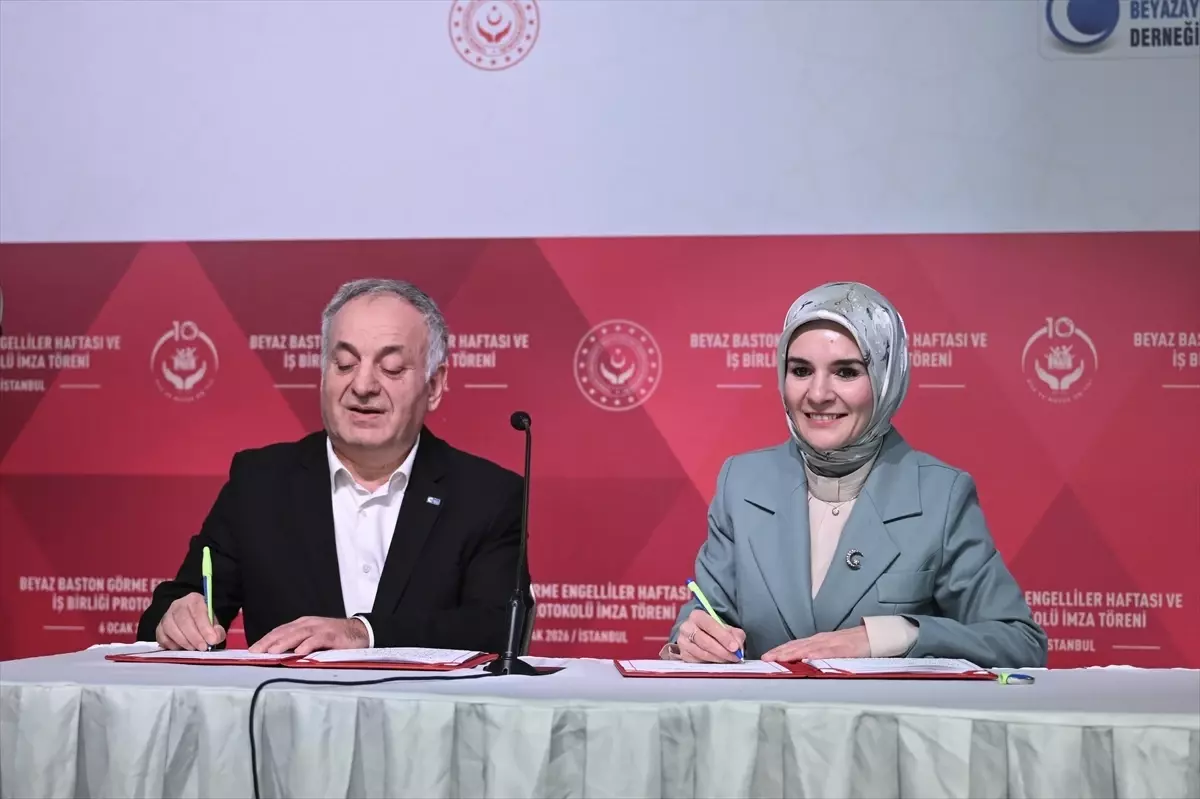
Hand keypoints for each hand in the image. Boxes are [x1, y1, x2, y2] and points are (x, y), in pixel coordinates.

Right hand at [156, 593, 224, 650]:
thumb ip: (217, 631)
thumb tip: (215, 638)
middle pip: (183, 620)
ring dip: (183, 642)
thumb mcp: (214, 623)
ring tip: (193, 648)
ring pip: (170, 628)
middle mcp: (178, 605)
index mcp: (194, 600)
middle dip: (194, 637)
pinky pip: (162, 637)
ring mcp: (166, 616)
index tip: (211, 640)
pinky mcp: (159, 628)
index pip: (198, 612)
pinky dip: (171, 645)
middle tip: (203, 648)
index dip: (204, 628)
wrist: (191, 620)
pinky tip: (181, 648)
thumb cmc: (203, 622)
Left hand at [249, 616, 368, 655]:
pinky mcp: (332, 635)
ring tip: (272, 652)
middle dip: (269, 641)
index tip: (252, 651)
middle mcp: (309, 624)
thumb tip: (277, 656)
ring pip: (298, 634)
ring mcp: (320, 628)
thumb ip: (297, 644)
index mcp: (302, 625)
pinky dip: (308, 645)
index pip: (280, 631)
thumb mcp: (313, 639)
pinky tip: (299, 652)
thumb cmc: (335, 638)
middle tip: (256, 652)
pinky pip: (318, 639)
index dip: (265, 640)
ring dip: (284, 643)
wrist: (360, 632)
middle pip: (285, 631)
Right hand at [675, 609, 745, 662]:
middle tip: (734, 656)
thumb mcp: (727, 628)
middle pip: (704, 641)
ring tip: (729, 660)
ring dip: (717, 658)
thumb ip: (735, 635)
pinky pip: (697, 661)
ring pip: (701, 653)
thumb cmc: (715, 630)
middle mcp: (686, 627)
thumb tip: (738, 646)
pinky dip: (710, 663)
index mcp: (697, 616)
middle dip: (722, 651)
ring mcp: (683, 642)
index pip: (709, 625)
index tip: (735, 647)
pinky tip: (719, 662)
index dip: (723, 637)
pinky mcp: (683, 654)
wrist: (701, 634)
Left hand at [761, 626, 869, 661]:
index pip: (794, 645)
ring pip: (808, 648)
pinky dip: (817, 655)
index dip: (779, 650)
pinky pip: (828, 652)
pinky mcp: (843, 648)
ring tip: (779, 658)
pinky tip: (808, 658)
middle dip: (780, 652)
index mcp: (817, 641)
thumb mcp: (830, 650)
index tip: (766, 657)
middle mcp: (820, 640)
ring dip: (792, 653)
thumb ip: (817, 655)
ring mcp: (831, 643)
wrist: (872, 637)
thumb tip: (802, 664)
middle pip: (796, 645)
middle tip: (765, 658)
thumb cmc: (852, 646)